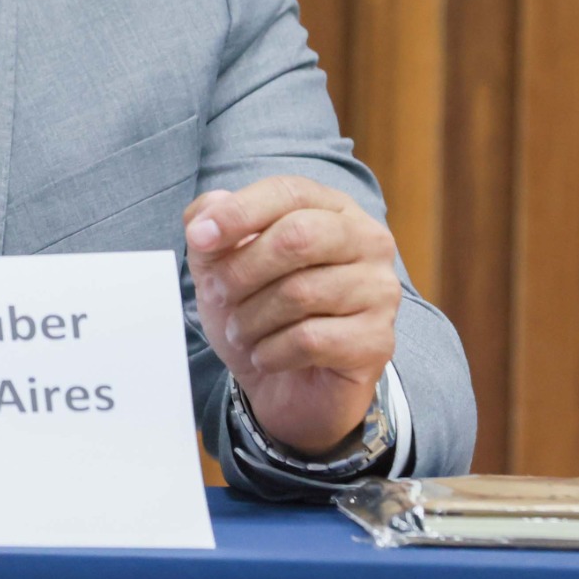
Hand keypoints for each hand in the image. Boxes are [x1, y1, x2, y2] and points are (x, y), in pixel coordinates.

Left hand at [184, 177, 400, 455]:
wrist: (284, 386)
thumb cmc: (259, 310)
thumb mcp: (222, 262)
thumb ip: (211, 225)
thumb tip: (208, 211)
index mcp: (333, 209)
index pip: (289, 192)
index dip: (239, 212)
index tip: (198, 238)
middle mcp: (367, 242)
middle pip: (299, 237)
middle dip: (243, 269)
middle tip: (217, 293)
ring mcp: (379, 291)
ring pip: (301, 292)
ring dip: (252, 317)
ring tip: (240, 331)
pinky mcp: (377, 341)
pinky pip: (311, 340)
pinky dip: (272, 351)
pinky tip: (264, 356)